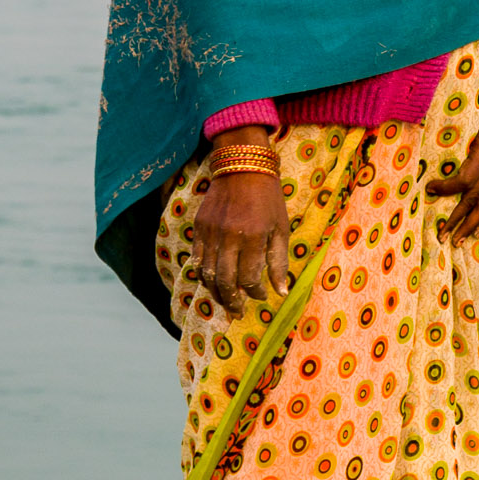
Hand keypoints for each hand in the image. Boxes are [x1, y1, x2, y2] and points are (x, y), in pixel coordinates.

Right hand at [194, 129, 290, 313]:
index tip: (261, 296)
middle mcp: (229, 237)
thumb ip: (279, 262)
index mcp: (254, 237)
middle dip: (231, 301)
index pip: (249, 278)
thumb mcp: (281, 228)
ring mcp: (211, 232)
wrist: (242, 166)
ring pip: (207, 274)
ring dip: (216, 292)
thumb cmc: (268, 199)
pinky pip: (197, 259)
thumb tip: (280, 292)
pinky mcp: (199, 227)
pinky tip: (212, 282)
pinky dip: (203, 274)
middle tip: (237, 312)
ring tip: (225, 302)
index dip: (255, 293)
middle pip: (225, 281)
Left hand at [426, 99, 478, 243]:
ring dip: (474, 226)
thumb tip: (425, 146)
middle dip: (458, 220)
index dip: (447, 188)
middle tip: (442, 236)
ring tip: (459, 241)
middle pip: (476, 199)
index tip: (430, 190)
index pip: (466, 179)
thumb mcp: (470, 119)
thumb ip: (453, 135)